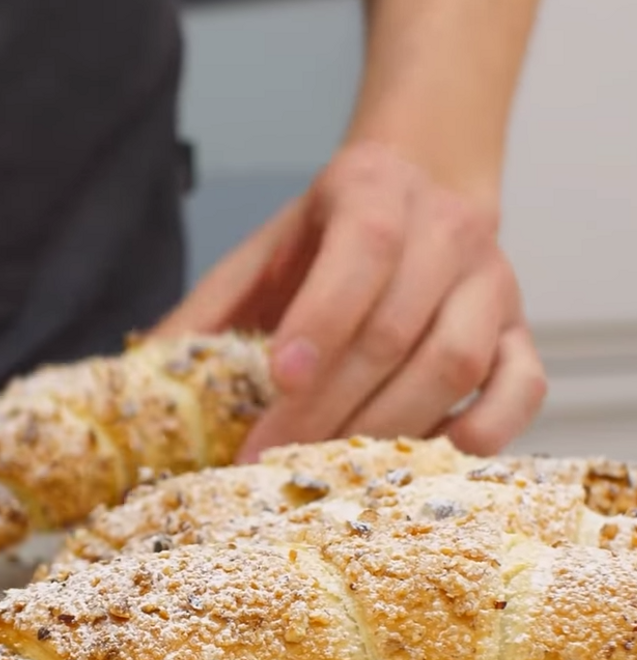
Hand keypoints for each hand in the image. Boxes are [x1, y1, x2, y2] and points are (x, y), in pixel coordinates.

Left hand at [154, 141, 546, 461]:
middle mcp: (448, 232)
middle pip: (395, 330)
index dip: (321, 321)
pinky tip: (428, 460)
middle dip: (327, 406)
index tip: (278, 380)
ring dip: (386, 428)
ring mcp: (494, 284)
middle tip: (269, 459)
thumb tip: (135, 378)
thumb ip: (206, 311)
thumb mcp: (261, 254)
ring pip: (455, 364)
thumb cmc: (327, 237)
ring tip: (326, 472)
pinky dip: (486, 430)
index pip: (361, 253)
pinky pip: (524, 388)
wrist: (423, 187)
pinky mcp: (522, 333)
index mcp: (373, 194)